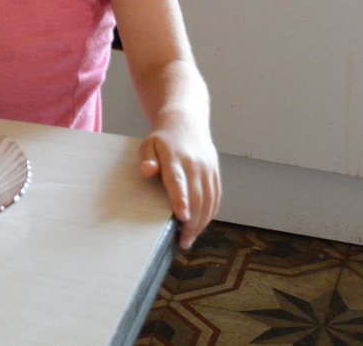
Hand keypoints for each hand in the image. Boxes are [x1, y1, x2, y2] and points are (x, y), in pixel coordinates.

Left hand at [138, 112, 220, 247]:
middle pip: (196, 196)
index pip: (178, 181)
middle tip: (182, 241)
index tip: (182, 217)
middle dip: (191, 221)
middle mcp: (195, 163)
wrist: (186, 122)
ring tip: (189, 238)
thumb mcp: (148, 144)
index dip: (181, 199)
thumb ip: (146, 158)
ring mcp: (208, 168)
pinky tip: (201, 225)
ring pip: (208, 200)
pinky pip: (216, 197)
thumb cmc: (163, 139)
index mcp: (175, 157)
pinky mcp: (216, 173)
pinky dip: (210, 213)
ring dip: (201, 222)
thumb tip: (146, 170)